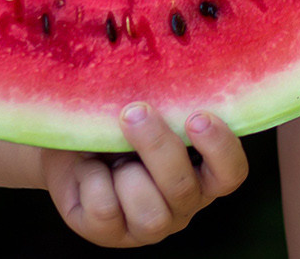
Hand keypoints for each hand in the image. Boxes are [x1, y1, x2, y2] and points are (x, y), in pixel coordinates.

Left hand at [42, 104, 247, 246]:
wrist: (69, 141)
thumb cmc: (116, 120)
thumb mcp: (141, 104)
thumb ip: (161, 96)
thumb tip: (167, 64)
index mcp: (200, 172)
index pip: (230, 174)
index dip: (221, 150)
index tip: (197, 117)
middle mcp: (181, 203)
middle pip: (183, 189)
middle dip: (158, 148)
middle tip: (135, 112)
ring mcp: (148, 225)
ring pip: (150, 214)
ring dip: (125, 174)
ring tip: (108, 151)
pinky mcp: (110, 235)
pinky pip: (106, 210)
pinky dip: (91, 179)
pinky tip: (87, 168)